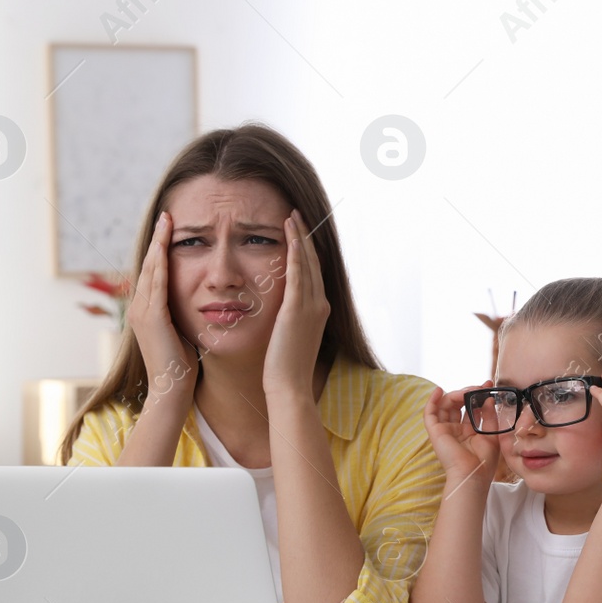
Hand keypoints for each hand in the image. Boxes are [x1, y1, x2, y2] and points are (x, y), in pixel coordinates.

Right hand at [127, 212, 196, 404]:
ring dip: (159, 243)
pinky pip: (156, 283)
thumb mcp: (182, 332)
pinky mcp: (151, 317)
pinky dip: (161, 262)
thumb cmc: (182, 365)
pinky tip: (166, 246)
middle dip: (158, 239)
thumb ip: (184, 315)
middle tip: (166, 215)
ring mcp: (142, 311)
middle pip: (149, 264)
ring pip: (151, 268)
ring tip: (166, 221)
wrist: (172, 388)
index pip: (155, 272)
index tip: (172, 229)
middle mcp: (140, 307)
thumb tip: (200, 302)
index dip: (162, 249)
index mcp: (148, 310)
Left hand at [263, 210, 331, 402]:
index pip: (313, 273)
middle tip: (297, 215)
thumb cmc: (285, 369)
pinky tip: (290, 236)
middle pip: (314, 262)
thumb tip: (281, 312)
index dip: (307, 250)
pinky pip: (298, 274)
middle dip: (305, 237)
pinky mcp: (297, 310)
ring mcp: (311, 306)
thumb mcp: (291, 339)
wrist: (289, 387)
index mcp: (319, 310)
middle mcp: (320, 304)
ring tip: (291, 217)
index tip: (298, 232)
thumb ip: (289, 321)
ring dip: (299, 237)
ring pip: (307, 263)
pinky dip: (295, 253)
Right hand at [422, 385, 500, 483]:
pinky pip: (430, 414)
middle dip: (468, 393)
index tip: (488, 384)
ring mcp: (445, 430)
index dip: (478, 395)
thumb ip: (490, 415)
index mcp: (469, 431)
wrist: (473, 475)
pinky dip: (432, 401)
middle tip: (479, 387)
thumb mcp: (492, 434)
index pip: (471, 408)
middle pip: (458, 404)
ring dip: (455, 394)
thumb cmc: (484, 461)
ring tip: (467, 391)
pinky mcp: (435, 432)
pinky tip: (439, 390)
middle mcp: (456, 429)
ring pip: (445, 405)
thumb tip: (488, 398)